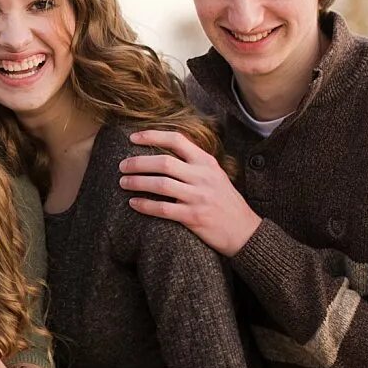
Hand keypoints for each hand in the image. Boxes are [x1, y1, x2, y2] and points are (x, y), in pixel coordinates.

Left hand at [117, 130, 261, 255]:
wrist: (245, 231)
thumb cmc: (225, 201)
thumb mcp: (215, 175)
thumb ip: (193, 163)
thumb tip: (162, 152)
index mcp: (207, 162)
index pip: (177, 140)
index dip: (152, 136)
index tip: (133, 137)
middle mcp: (203, 176)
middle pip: (163, 162)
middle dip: (138, 163)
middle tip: (122, 166)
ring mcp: (199, 197)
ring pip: (160, 184)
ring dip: (137, 182)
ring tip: (123, 182)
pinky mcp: (194, 217)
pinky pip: (163, 209)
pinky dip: (145, 205)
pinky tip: (133, 203)